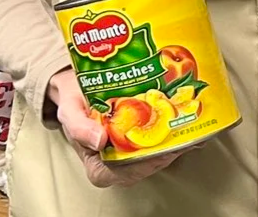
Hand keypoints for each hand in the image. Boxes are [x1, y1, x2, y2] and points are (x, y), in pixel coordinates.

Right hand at [47, 69, 181, 186]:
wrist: (82, 83)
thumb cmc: (75, 101)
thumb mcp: (69, 111)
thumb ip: (78, 127)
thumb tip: (99, 140)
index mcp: (97, 164)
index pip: (120, 175)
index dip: (141, 166)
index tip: (158, 151)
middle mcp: (117, 161)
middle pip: (144, 164)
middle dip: (166, 151)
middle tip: (182, 133)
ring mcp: (131, 149)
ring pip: (156, 152)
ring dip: (173, 140)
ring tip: (188, 123)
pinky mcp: (142, 135)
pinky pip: (159, 138)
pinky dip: (173, 130)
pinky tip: (187, 118)